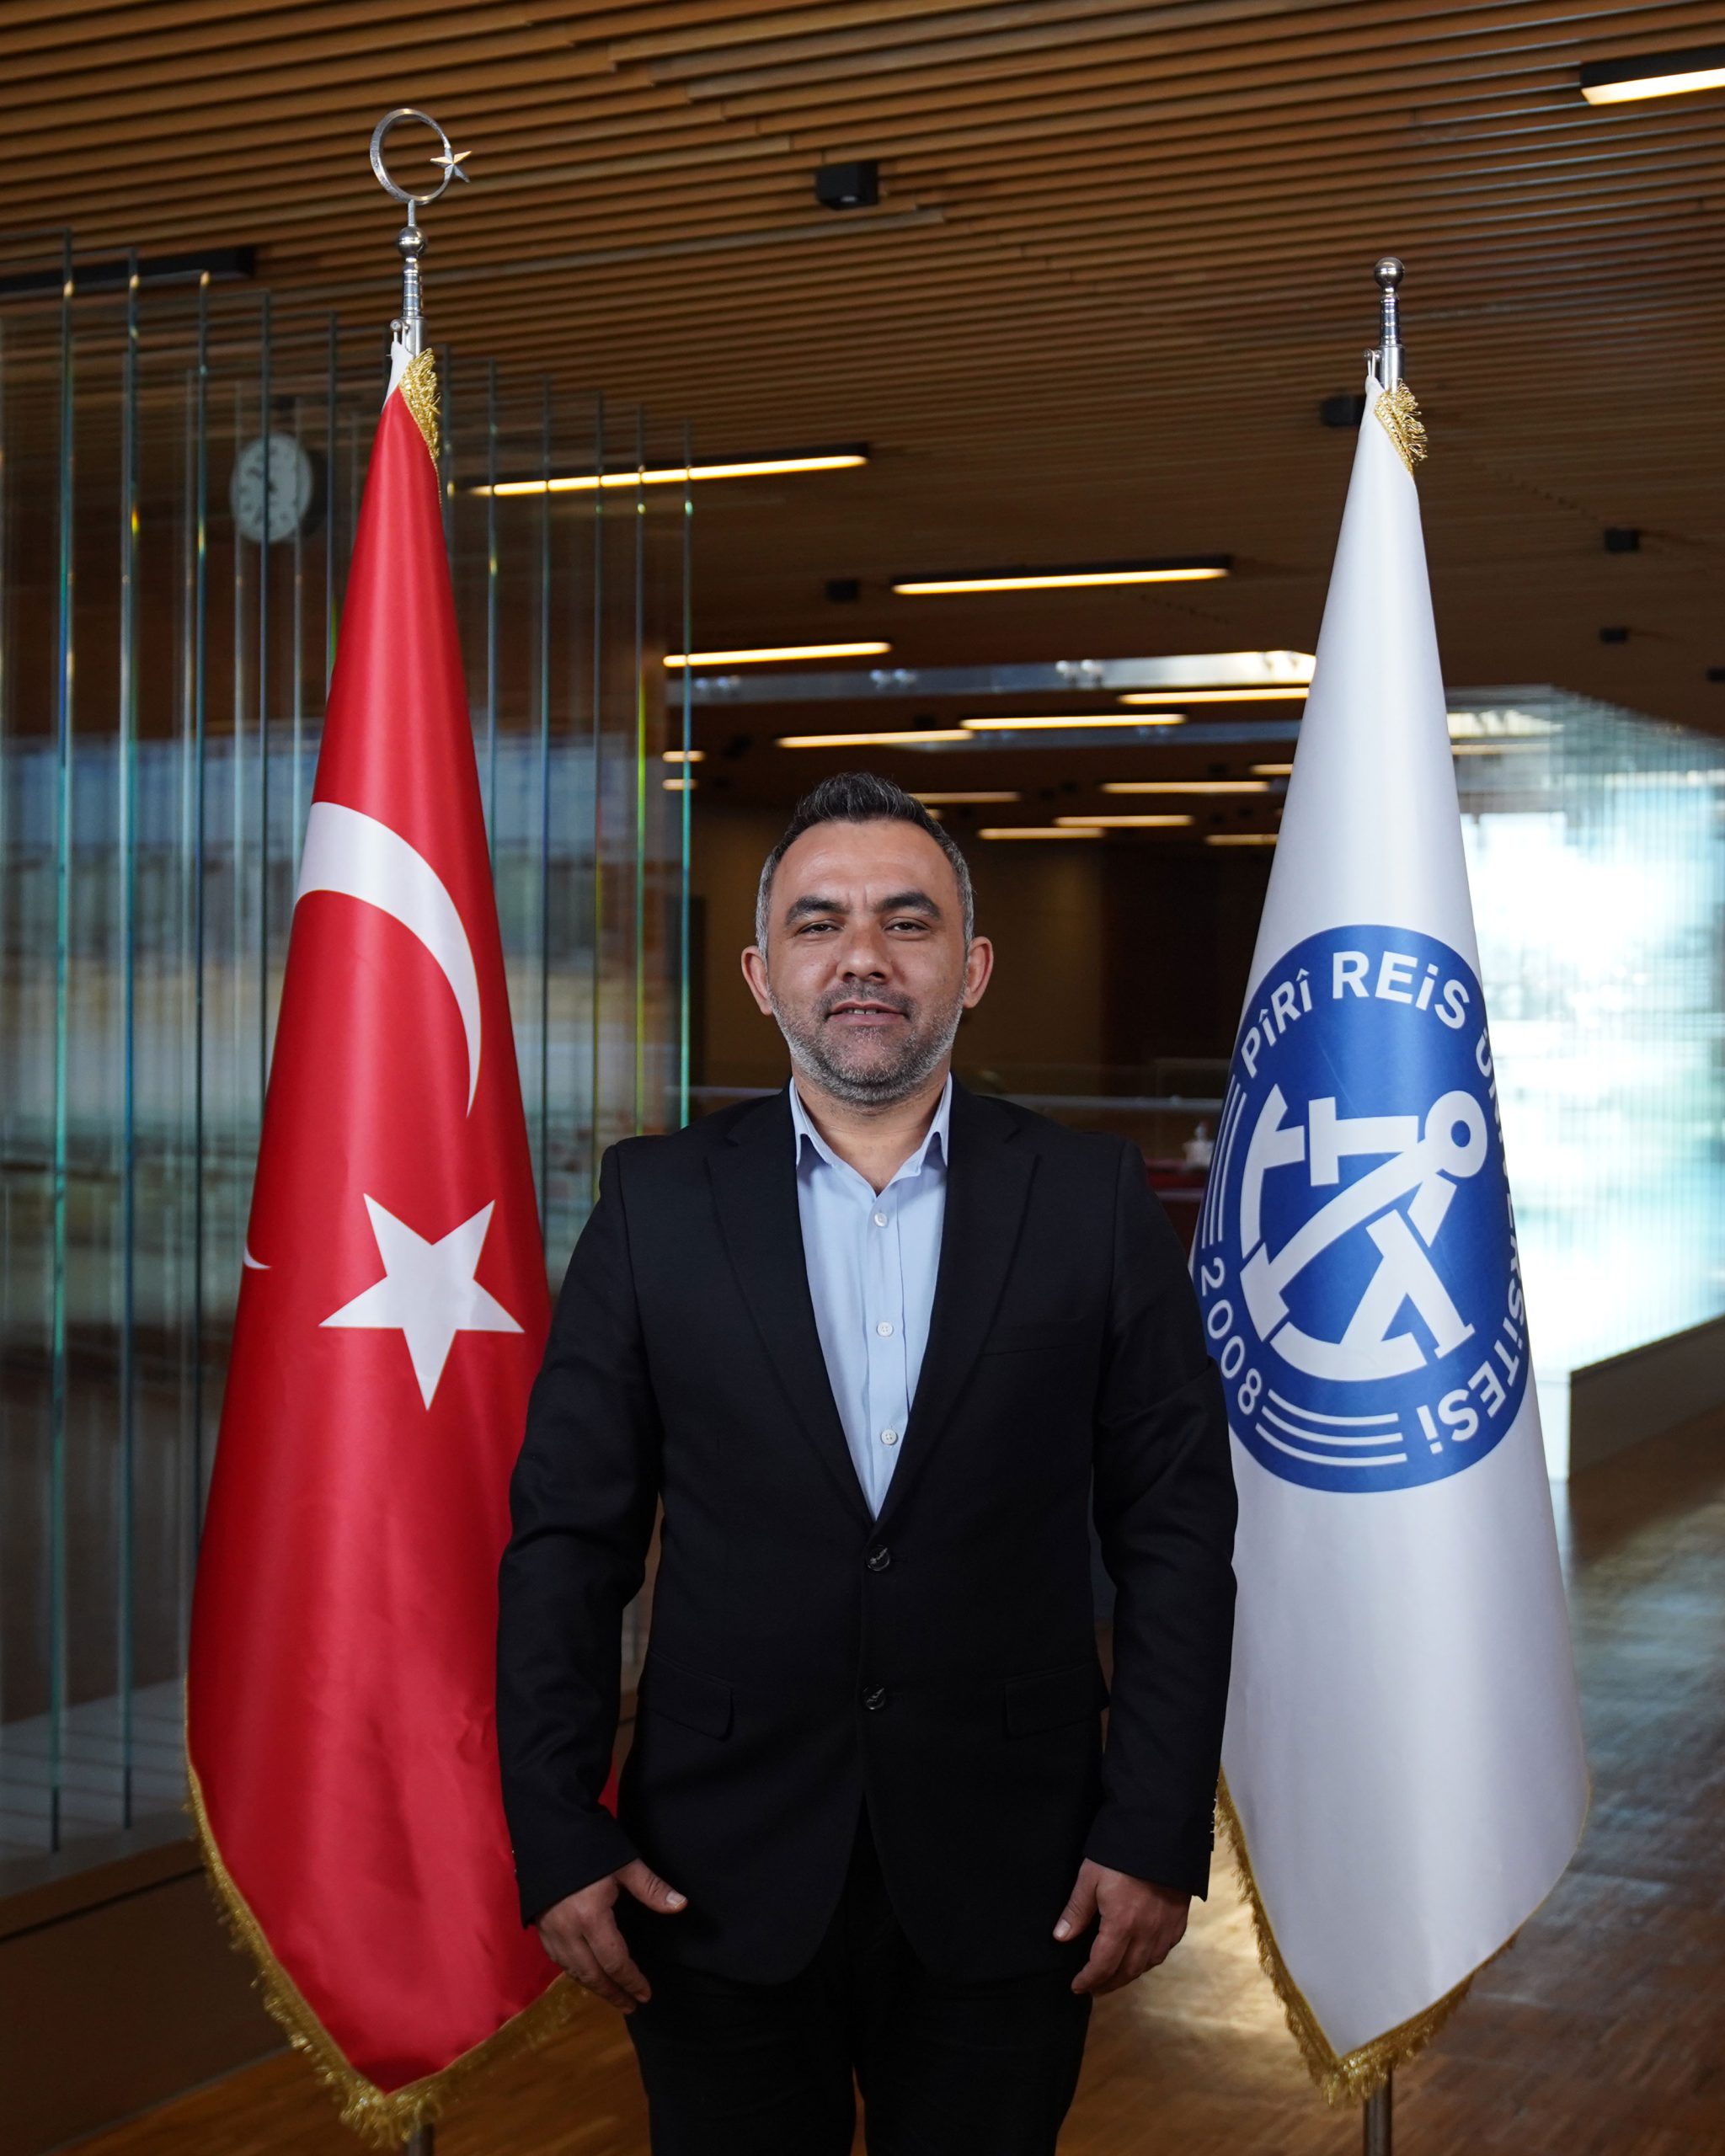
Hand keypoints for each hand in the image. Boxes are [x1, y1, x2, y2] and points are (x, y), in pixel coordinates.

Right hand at [535, 1858, 686, 2013]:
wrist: (548, 1824)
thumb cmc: (591, 1843)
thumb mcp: (625, 1864)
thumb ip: (652, 1889)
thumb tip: (681, 1906)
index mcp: (591, 1918)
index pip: (614, 1961)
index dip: (631, 1980)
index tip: (646, 1995)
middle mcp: (567, 1931)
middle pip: (591, 1974)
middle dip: (612, 1993)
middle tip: (631, 2006)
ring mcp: (549, 1930)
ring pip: (572, 1970)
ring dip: (593, 1985)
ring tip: (612, 1995)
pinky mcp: (539, 1924)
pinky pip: (558, 1960)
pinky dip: (575, 1972)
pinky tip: (585, 1972)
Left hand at [1054, 1858, 1188, 1994]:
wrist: (1162, 1835)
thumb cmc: (1121, 1854)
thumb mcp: (1090, 1877)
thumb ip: (1077, 1910)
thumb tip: (1060, 1938)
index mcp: (1122, 1924)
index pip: (1103, 1965)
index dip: (1088, 1979)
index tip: (1077, 1986)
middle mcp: (1146, 1933)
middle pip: (1126, 1972)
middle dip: (1107, 1984)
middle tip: (1093, 1988)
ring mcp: (1165, 1929)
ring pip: (1146, 1965)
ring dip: (1127, 1975)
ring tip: (1113, 1977)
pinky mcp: (1179, 1921)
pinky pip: (1163, 1952)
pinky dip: (1148, 1962)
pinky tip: (1140, 1958)